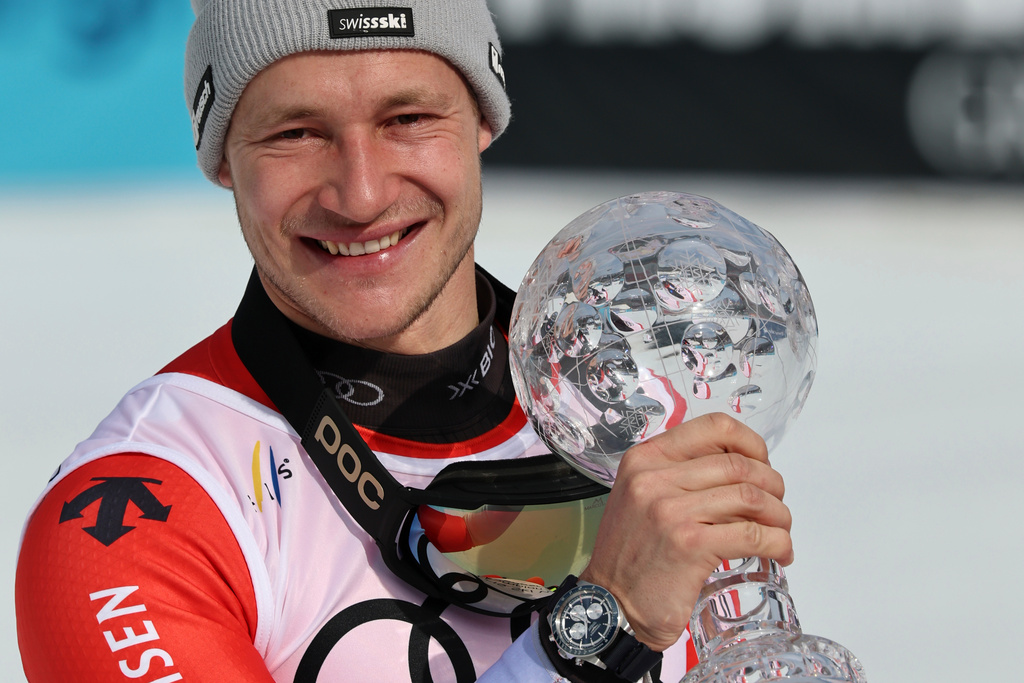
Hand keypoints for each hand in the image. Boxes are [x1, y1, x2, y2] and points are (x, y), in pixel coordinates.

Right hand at [579, 412, 792, 651]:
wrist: (610, 603)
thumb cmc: (632, 553)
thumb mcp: (642, 496)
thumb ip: (680, 475)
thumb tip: (741, 470)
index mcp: (646, 459)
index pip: (713, 427)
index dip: (751, 443)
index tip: (762, 462)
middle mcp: (654, 478)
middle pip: (739, 464)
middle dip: (772, 484)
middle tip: (775, 507)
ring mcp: (671, 511)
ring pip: (750, 497)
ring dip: (778, 515)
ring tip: (779, 531)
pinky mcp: (690, 545)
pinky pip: (752, 535)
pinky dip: (777, 543)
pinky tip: (779, 553)